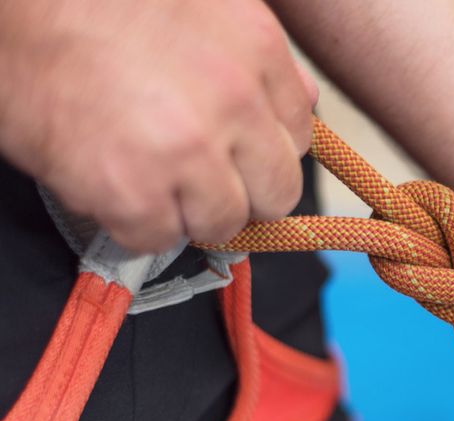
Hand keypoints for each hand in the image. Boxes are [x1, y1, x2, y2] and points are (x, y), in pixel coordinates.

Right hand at [0, 0, 317, 251]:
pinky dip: (134, 224)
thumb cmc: (103, 0)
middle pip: (276, 193)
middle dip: (240, 191)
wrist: (15, 2)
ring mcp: (186, 151)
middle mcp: (235, 103)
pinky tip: (112, 184)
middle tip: (197, 176)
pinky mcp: (132, 191)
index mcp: (258, 50)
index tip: (235, 151)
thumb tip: (299, 104)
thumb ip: (260, 60)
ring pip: (222, 223)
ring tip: (147, 175)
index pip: (300, 138)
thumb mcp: (208, 5)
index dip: (262, 151)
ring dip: (187, 211)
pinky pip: (158, 239)